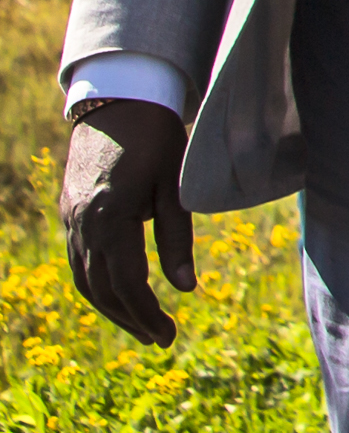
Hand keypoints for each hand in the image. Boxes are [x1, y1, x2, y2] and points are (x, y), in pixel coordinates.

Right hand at [62, 98, 191, 347]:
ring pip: (84, 280)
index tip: (168, 334)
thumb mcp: (176, 185)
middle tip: (160, 339)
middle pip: (101, 289)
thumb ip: (177, 237)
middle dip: (131, 318)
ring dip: (112, 307)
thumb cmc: (157, 139)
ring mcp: (69, 220)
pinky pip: (77, 262)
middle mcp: (82, 224)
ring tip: (142, 325)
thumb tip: (186, 288)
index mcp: (109, 217)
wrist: (119, 101)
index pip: (125, 283)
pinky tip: (118, 295)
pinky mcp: (68, 214)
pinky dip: (97, 285)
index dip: (147, 313)